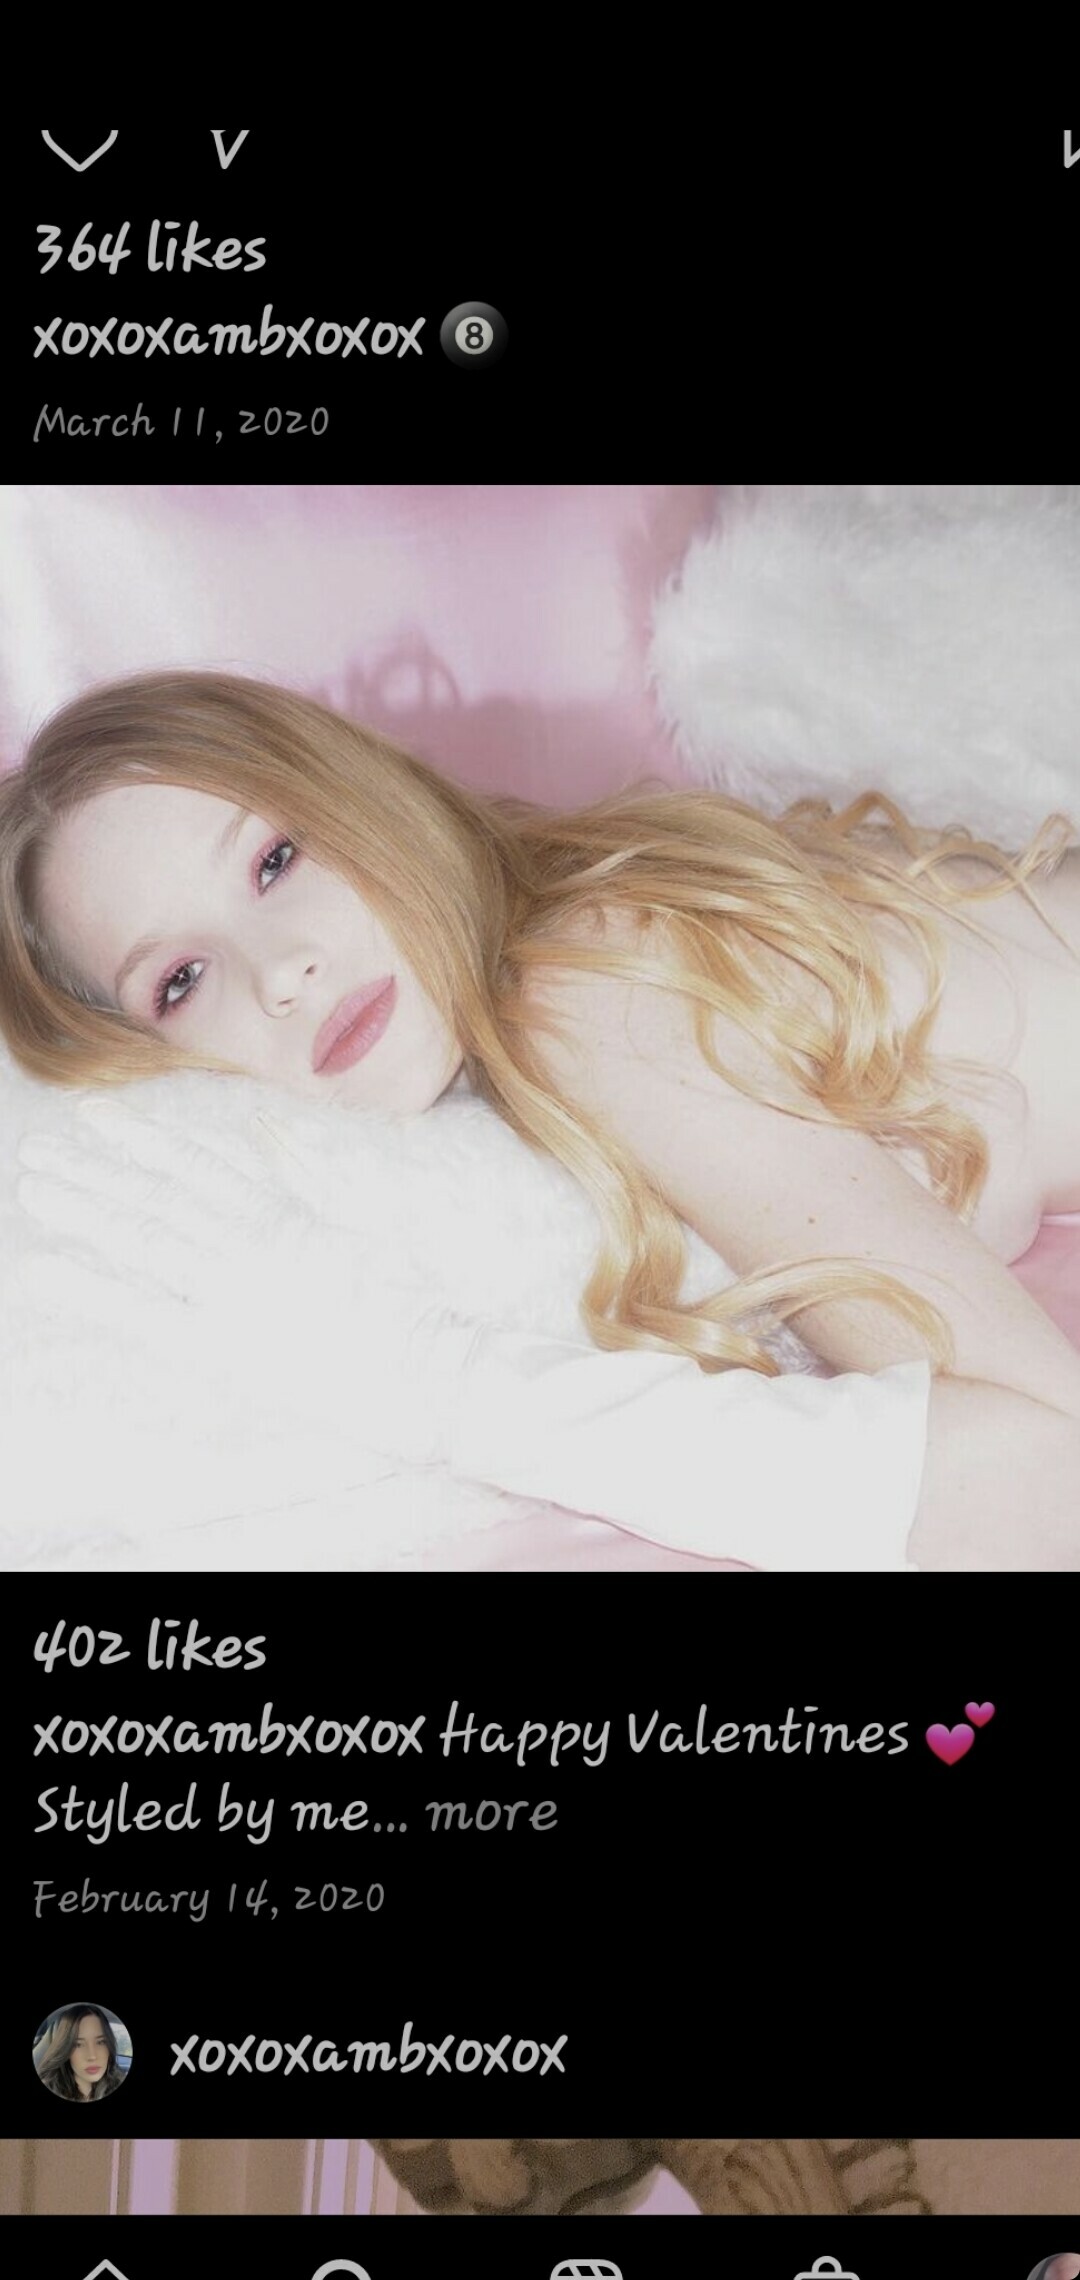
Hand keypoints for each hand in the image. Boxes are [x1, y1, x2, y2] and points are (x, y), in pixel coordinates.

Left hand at [17, 1098, 481, 1463]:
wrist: (433, 1368)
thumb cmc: (406, 1302)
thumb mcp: (355, 1222)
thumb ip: (302, 1172)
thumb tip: (262, 1126)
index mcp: (279, 1213)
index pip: (193, 1166)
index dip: (138, 1139)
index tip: (93, 1116)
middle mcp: (247, 1243)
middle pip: (153, 1199)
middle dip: (91, 1173)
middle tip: (36, 1151)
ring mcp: (233, 1293)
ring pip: (141, 1240)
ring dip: (82, 1211)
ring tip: (33, 1188)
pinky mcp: (226, 1348)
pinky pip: (142, 1312)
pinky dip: (91, 1288)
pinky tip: (46, 1268)